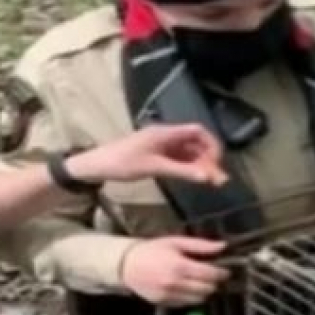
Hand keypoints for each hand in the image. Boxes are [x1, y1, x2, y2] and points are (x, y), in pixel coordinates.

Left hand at [67, 124, 226, 185]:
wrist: (96, 166)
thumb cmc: (121, 163)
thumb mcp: (153, 167)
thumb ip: (181, 171)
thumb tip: (207, 177)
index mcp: (165, 132)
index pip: (198, 131)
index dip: (212, 145)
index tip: (217, 164)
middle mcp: (166, 136)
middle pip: (196, 143)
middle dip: (209, 159)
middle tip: (217, 179)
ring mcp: (162, 146)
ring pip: (189, 153)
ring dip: (200, 165)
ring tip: (210, 182)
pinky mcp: (157, 155)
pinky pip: (179, 159)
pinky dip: (189, 168)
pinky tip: (194, 179)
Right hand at [120, 236, 229, 305]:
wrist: (128, 265)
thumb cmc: (153, 250)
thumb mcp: (176, 242)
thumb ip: (201, 245)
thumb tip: (222, 246)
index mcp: (180, 266)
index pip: (210, 274)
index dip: (222, 273)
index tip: (226, 270)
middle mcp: (175, 283)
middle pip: (207, 289)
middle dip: (214, 282)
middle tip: (214, 275)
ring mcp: (169, 295)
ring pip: (199, 299)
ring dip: (204, 291)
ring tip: (201, 281)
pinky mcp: (164, 303)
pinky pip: (186, 304)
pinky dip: (192, 297)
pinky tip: (188, 287)